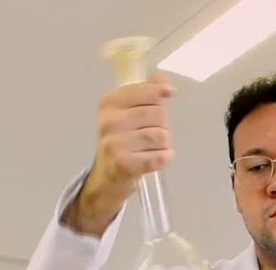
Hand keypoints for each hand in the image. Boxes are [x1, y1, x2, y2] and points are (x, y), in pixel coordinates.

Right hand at [64, 75, 175, 236]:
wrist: (107, 177)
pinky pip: (159, 157)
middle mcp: (108, 121)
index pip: (149, 91)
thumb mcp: (128, 111)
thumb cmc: (122, 140)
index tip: (169, 95)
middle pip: (158, 114)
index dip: (161, 95)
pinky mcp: (123, 164)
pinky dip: (164, 158)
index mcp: (109, 102)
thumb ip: (147, 93)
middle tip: (152, 134)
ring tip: (152, 148)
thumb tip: (166, 85)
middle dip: (163, 124)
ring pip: (161, 136)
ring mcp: (114, 143)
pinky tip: (158, 159)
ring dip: (164, 144)